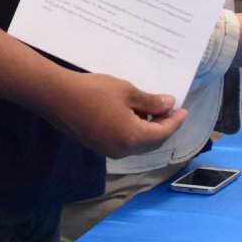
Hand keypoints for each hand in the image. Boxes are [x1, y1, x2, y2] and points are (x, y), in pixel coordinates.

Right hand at [43, 71, 185, 158]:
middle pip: (151, 142)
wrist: (57, 97)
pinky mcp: (97, 146)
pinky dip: (134, 131)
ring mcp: (108, 150)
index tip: (184, 110)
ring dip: (148, 129)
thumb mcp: (127, 91)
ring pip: (137, 143)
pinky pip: (124, 142)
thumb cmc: (94, 91)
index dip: (175, 121)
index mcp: (133, 137)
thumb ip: (150, 101)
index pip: (162, 133)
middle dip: (163, 126)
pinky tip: (132, 114)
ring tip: (152, 108)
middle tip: (170, 109)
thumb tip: (169, 105)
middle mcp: (122, 150)